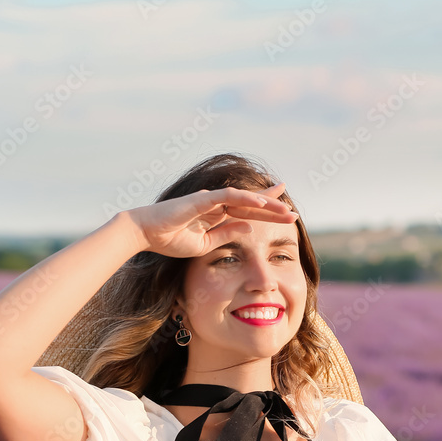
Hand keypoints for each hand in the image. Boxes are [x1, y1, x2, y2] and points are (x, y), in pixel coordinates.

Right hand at [124, 182, 296, 256]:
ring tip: (286, 209)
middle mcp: (216, 204)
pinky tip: (262, 201)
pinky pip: (229, 197)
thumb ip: (226, 234)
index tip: (286, 215)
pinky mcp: (202, 199)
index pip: (248, 211)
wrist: (147, 234)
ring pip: (245, 198)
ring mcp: (210, 200)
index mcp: (217, 216)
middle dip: (273, 207)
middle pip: (251, 204)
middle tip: (294, 213)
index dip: (267, 211)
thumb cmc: (170, 240)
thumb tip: (248, 228)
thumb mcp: (205, 244)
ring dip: (266, 203)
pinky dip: (246, 198)